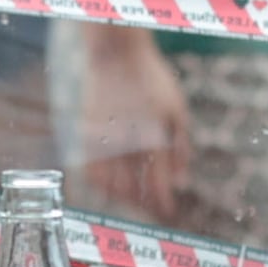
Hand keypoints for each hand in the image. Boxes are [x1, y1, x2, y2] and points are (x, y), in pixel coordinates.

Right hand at [69, 24, 189, 220]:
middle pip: (134, 189)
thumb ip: (181, 146)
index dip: (163, 202)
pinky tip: (109, 187)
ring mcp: (104, 139)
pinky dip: (100, 185)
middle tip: (151, 211)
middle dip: (144, 205)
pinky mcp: (86, 134)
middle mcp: (128, 142)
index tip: (168, 213)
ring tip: (133, 201)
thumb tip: (181, 180)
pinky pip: (90, 170)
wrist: (115, 53)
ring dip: (123, 199)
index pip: (158, 182)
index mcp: (153, 136)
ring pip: (111, 184)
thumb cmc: (151, 79)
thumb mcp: (176, 108)